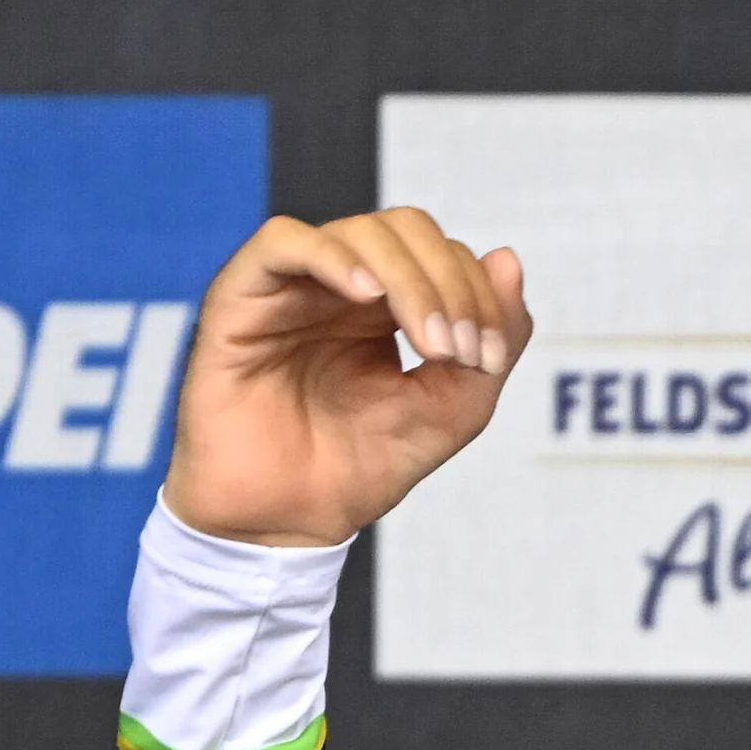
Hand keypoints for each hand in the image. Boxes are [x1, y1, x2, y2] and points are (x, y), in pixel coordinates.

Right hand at [161, 208, 531, 546]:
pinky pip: (283, 242)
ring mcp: (294, 286)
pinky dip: (334, 256)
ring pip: (358, 232)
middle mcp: (342, 285)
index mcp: (390, 306)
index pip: (445, 255)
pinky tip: (367, 296)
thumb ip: (494, 339)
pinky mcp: (241, 297)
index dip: (479, 294)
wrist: (289, 519)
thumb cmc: (363, 466)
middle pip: (407, 230)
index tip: (487, 359)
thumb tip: (509, 260)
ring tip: (430, 344)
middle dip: (450, 283)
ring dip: (411, 279)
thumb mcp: (453, 409)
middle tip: (459, 351)